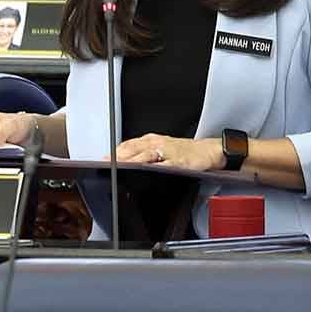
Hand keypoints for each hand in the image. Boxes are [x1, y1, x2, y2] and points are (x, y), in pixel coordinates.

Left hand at [109, 133, 223, 170]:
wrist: (210, 150)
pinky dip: (152, 168)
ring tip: (118, 168)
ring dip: (130, 161)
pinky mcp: (178, 162)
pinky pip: (162, 165)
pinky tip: (144, 172)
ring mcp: (167, 152)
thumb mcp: (163, 147)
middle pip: (132, 150)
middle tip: (103, 165)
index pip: (128, 145)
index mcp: (152, 140)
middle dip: (117, 158)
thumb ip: (144, 153)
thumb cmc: (187, 151)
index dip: (113, 153)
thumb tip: (125, 161)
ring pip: (144, 156)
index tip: (100, 160)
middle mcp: (157, 143)